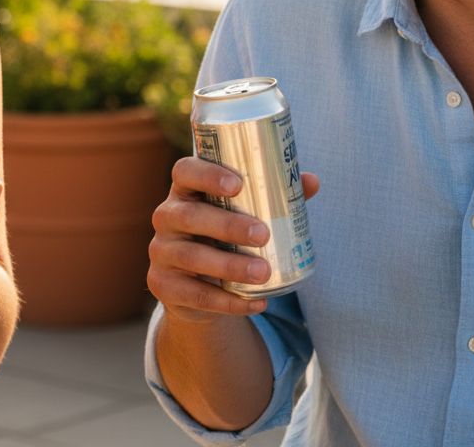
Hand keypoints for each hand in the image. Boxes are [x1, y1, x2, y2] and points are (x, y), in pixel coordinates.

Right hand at [147, 156, 319, 318]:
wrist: (197, 284)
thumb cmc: (224, 235)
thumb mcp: (242, 213)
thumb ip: (274, 196)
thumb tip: (312, 180)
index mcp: (185, 190)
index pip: (184, 171)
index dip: (207, 175)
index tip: (238, 184)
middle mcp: (167, 216)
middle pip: (189, 215)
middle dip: (227, 224)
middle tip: (263, 233)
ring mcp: (162, 251)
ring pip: (191, 257)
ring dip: (229, 265)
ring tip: (264, 272)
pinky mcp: (164, 285)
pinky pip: (195, 294)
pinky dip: (228, 301)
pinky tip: (257, 302)